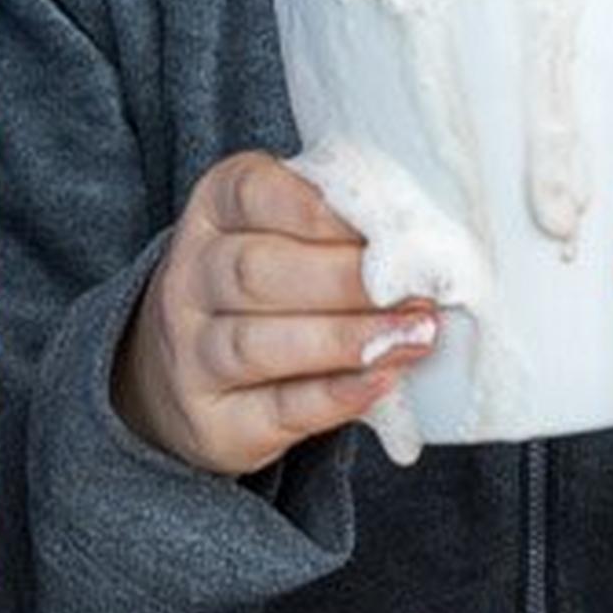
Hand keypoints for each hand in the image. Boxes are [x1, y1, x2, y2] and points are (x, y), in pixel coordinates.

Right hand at [114, 153, 435, 478]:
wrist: (188, 371)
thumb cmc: (267, 284)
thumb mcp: (286, 231)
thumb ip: (340, 223)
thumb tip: (423, 237)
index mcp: (214, 210)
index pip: (252, 193)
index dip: (319, 209)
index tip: (383, 224)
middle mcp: (188, 277)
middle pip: (255, 271)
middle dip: (345, 280)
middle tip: (417, 288)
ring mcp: (191, 353)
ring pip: (259, 344)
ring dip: (348, 340)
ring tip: (416, 335)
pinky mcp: (213, 419)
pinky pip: (274, 408)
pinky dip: (334, 396)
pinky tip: (383, 379)